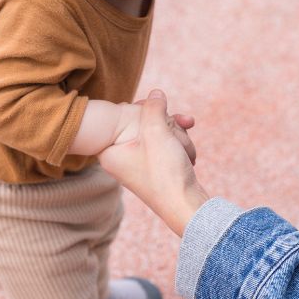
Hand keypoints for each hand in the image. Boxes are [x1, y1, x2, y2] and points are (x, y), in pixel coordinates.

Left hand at [99, 90, 209, 236]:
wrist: (186, 206)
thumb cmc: (166, 173)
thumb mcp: (157, 133)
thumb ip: (153, 108)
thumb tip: (155, 92)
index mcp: (109, 151)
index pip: (119, 116)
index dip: (141, 109)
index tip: (156, 110)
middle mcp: (119, 157)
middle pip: (140, 122)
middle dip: (165, 123)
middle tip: (177, 125)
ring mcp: (137, 162)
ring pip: (156, 131)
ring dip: (175, 134)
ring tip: (184, 147)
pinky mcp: (154, 165)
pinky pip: (163, 143)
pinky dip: (177, 143)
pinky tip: (188, 152)